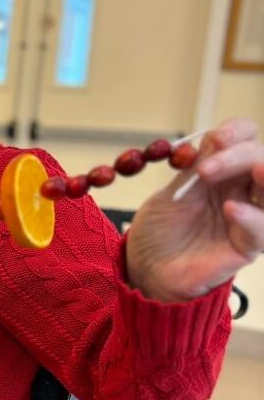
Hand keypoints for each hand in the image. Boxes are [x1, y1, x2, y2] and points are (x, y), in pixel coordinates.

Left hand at [126, 118, 263, 301]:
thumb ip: (195, 169)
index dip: (238, 132)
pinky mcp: (246, 247)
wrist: (147, 267)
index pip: (247, 141)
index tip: (217, 136)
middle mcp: (242, 193)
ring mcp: (247, 219)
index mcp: (224, 173)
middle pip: (263, 162)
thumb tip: (216, 136)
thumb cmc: (159, 229)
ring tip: (253, 169)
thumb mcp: (172, 192)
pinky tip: (232, 209)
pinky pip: (261, 231)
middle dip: (242, 154)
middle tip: (209, 167)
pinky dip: (252, 217)